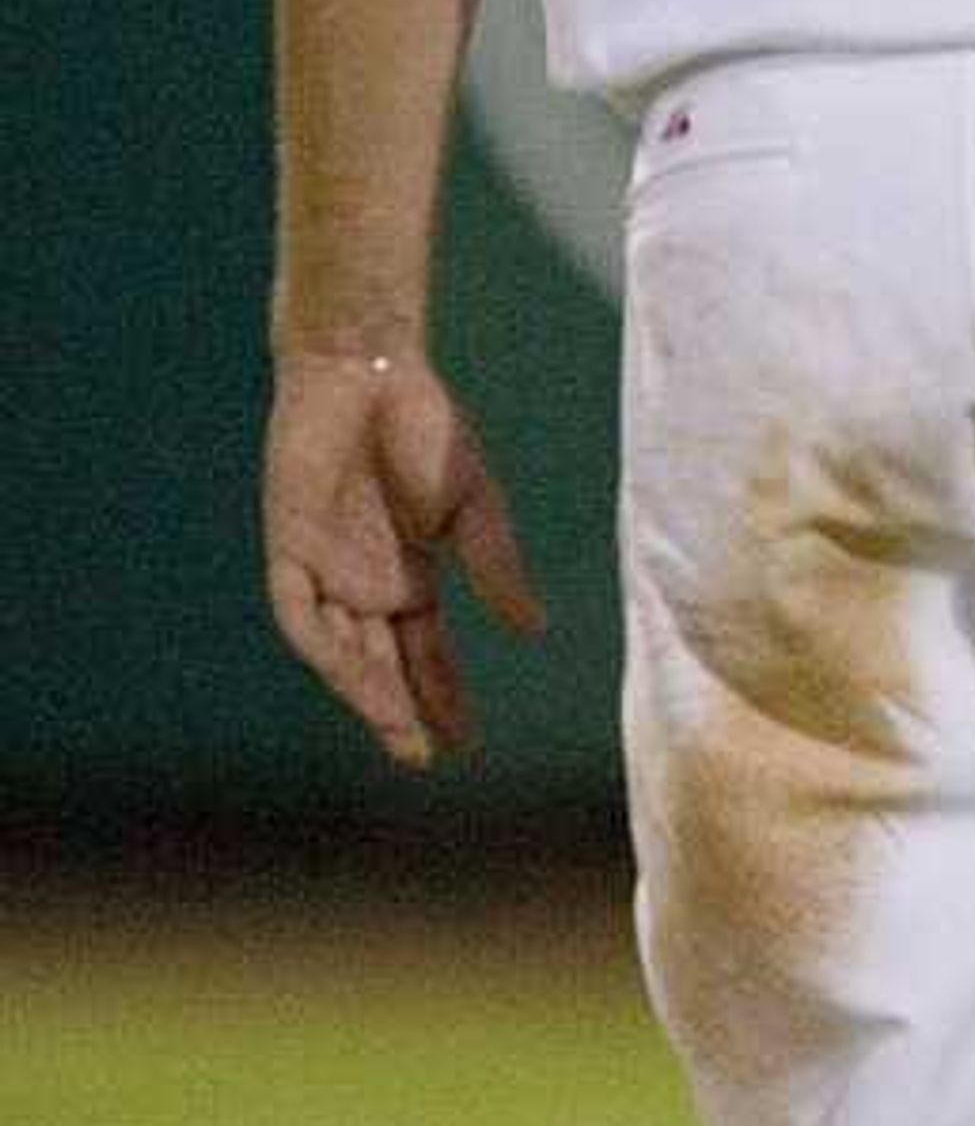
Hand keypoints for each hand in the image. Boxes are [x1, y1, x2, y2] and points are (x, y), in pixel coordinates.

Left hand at [262, 353, 547, 767]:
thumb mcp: (474, 509)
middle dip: (399, 711)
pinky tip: (351, 674)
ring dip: (364, 690)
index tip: (466, 743)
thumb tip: (534, 631)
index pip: (424, 654)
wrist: (368, 370)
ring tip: (396, 728)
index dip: (444, 697)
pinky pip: (299, 612)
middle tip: (423, 755)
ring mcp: (324, 569)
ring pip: (339, 650)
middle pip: (379, 665)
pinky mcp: (289, 546)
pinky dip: (323, 646)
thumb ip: (496, 568)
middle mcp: (364, 585)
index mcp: (409, 578)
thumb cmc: (425, 428)